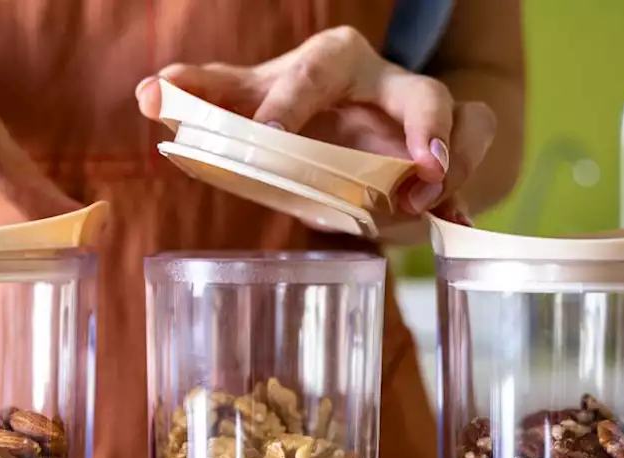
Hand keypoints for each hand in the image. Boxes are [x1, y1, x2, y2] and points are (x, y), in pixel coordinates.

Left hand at [135, 26, 495, 220]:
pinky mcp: (447, 155)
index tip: (271, 135)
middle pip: (419, 92)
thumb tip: (148, 93)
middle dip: (424, 126)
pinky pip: (475, 169)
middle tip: (418, 169)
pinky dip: (466, 202)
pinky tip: (457, 228)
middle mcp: (385, 84)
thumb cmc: (289, 106)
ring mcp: (422, 121)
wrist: (345, 120)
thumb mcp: (246, 97)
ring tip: (426, 205)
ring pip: (465, 122)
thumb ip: (201, 95)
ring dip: (455, 164)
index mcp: (331, 62)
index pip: (313, 71)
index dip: (292, 103)